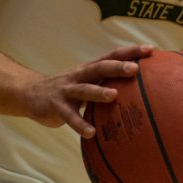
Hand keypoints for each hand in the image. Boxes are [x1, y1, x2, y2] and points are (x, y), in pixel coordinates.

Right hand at [27, 44, 152, 137]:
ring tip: (114, 96)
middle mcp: (80, 75)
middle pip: (100, 67)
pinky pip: (69, 116)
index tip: (151, 49)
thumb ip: (107, 81)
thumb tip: (141, 88)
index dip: (131, 51)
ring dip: (99, 92)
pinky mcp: (56, 107)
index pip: (113, 55)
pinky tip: (91, 133)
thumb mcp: (88, 80)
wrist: (31, 93)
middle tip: (135, 69)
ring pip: (85, 89)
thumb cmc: (69, 88)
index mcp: (90, 68)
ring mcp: (67, 90)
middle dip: (118, 67)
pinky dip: (80, 124)